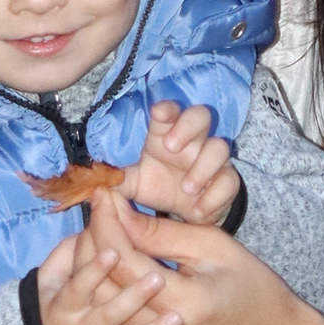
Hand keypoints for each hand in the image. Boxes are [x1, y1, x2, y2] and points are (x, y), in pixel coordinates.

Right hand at [37, 221, 180, 324]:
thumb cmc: (56, 301)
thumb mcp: (51, 275)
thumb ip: (69, 251)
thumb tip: (95, 220)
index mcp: (64, 304)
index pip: (77, 287)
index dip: (93, 269)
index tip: (114, 251)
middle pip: (105, 316)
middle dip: (130, 299)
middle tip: (158, 279)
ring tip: (175, 318)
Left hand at [86, 199, 296, 324]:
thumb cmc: (256, 291)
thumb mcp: (217, 249)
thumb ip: (164, 233)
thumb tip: (120, 214)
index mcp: (183, 301)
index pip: (123, 260)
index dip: (106, 223)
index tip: (102, 194)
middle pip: (103, 286)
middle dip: (91, 242)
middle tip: (97, 211)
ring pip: (101, 307)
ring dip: (92, 269)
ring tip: (98, 235)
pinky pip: (114, 323)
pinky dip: (104, 294)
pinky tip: (108, 269)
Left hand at [124, 100, 241, 230]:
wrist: (186, 216)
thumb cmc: (159, 188)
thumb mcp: (134, 184)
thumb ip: (116, 181)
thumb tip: (93, 182)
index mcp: (166, 135)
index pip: (170, 111)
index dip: (166, 108)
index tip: (159, 114)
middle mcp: (192, 142)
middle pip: (201, 116)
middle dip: (188, 127)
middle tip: (171, 147)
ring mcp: (213, 161)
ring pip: (219, 147)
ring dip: (203, 167)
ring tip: (186, 188)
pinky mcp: (227, 182)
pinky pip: (229, 181)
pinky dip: (214, 195)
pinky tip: (199, 209)